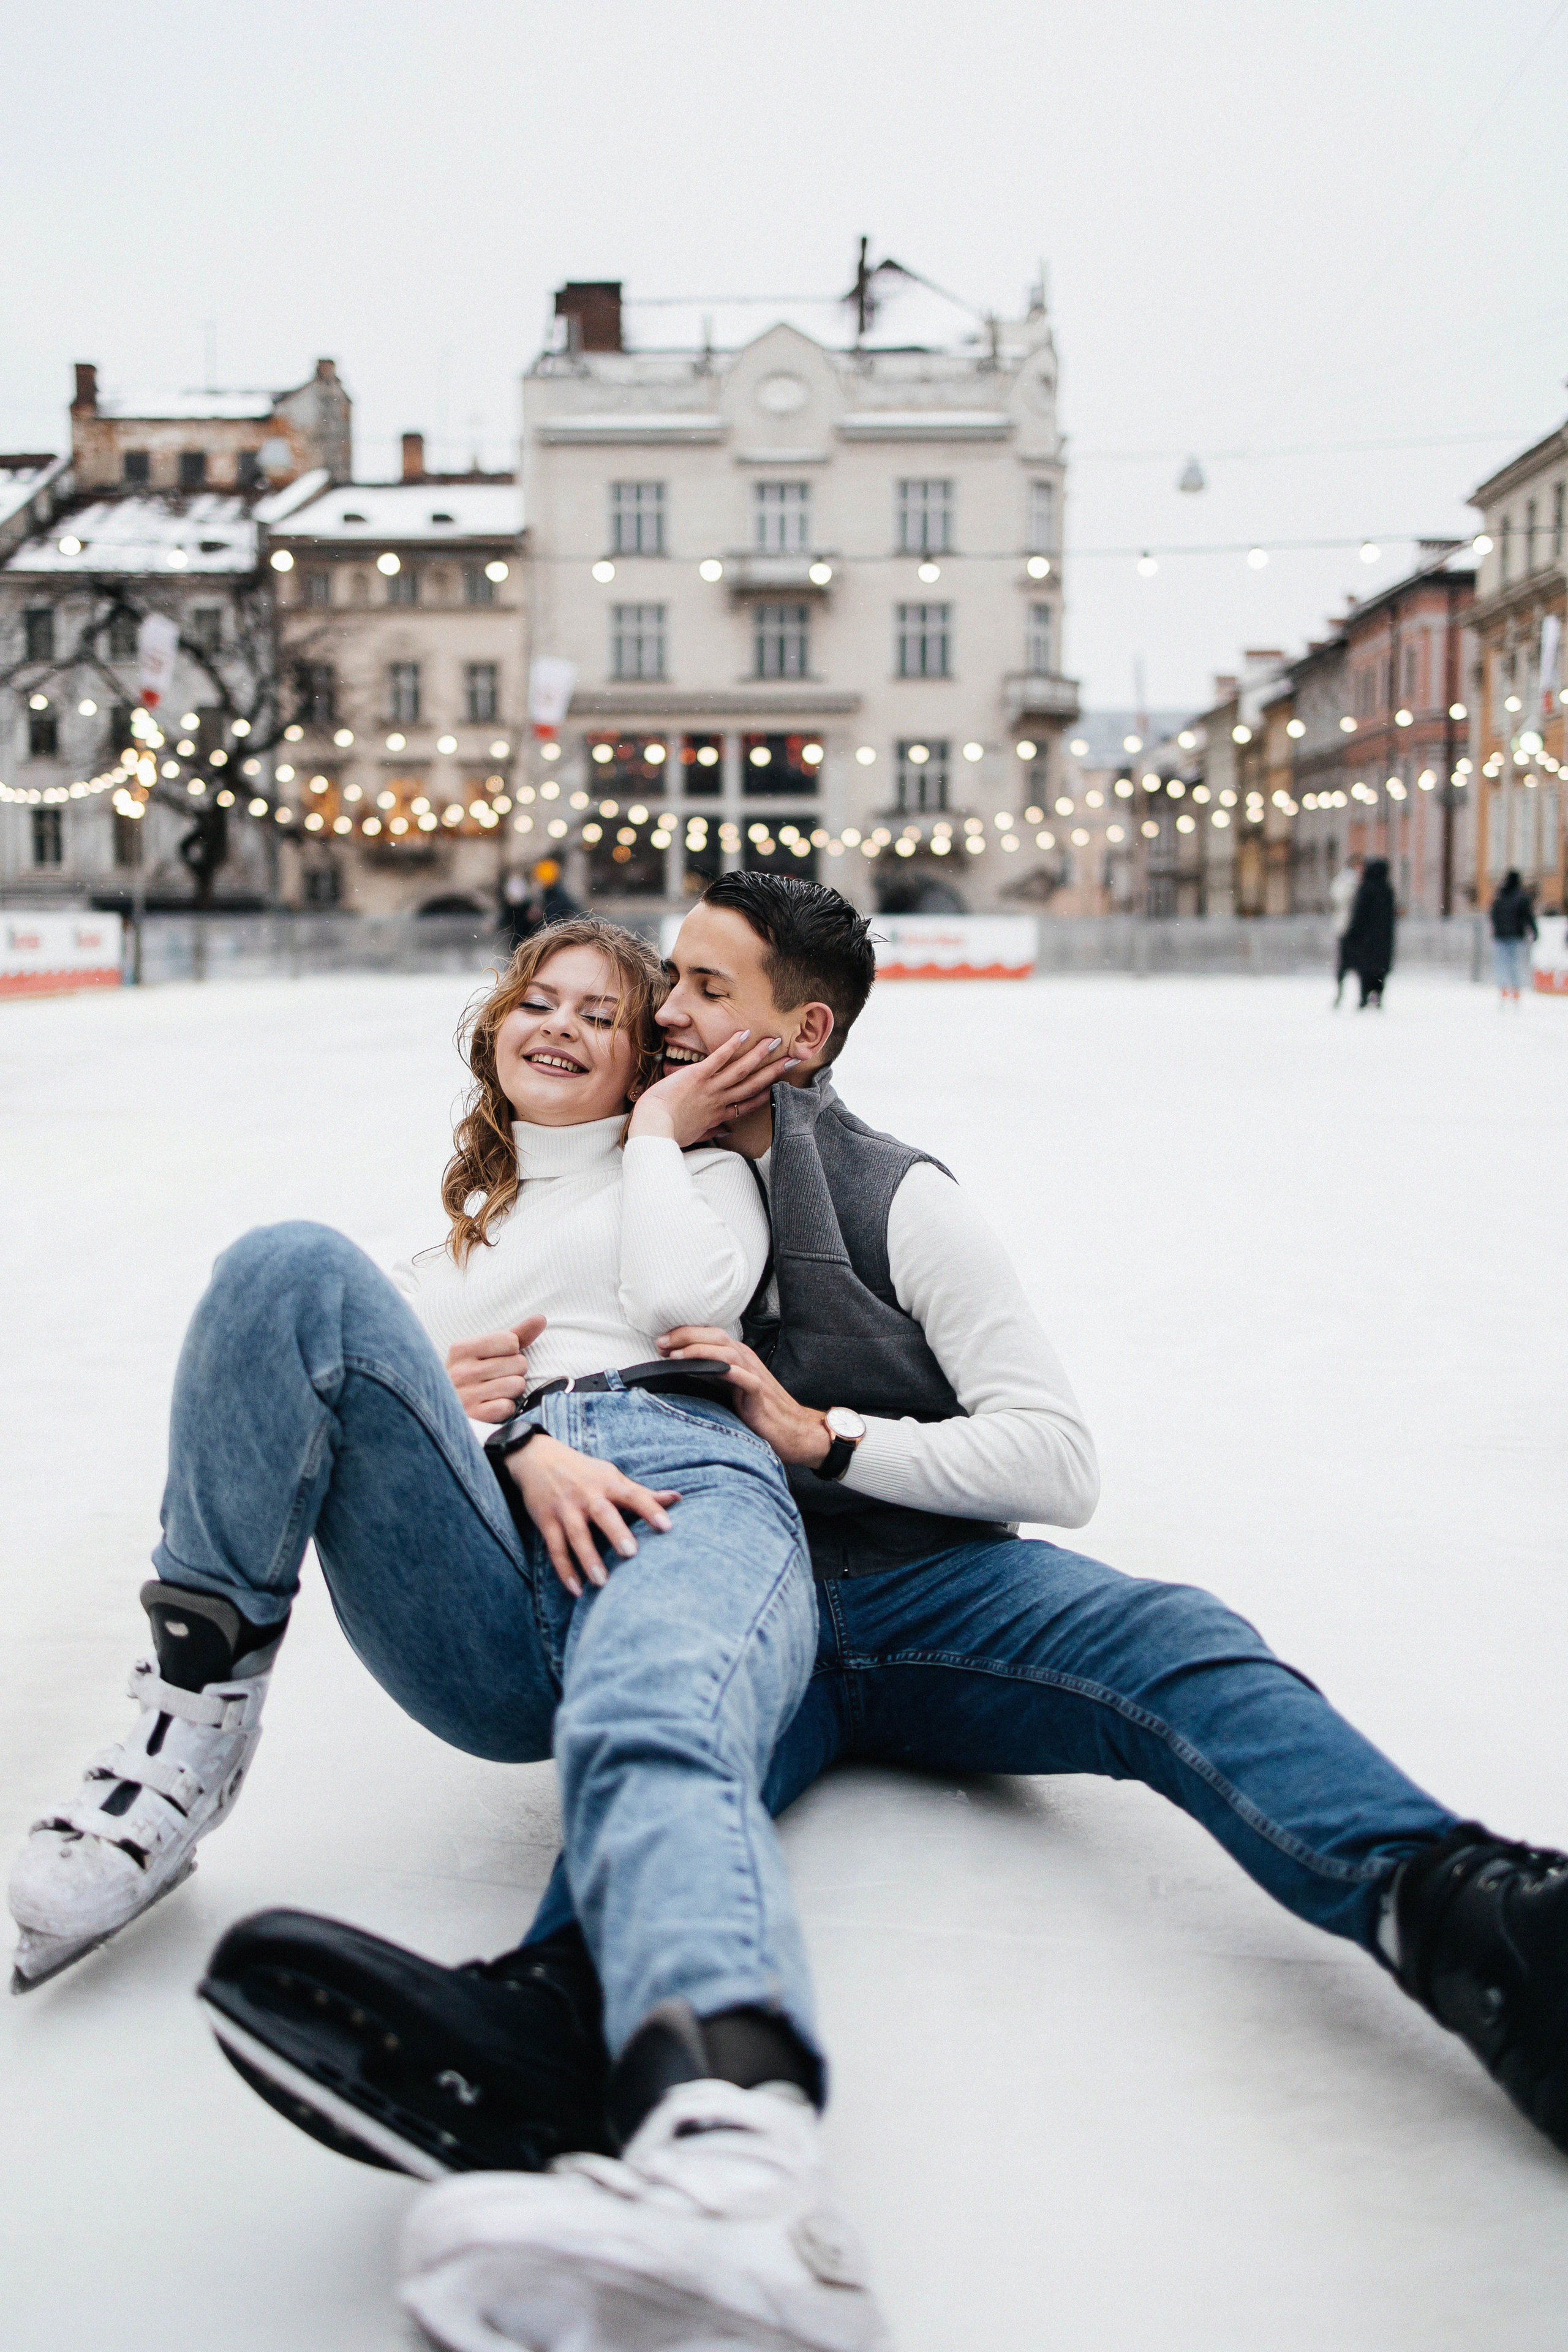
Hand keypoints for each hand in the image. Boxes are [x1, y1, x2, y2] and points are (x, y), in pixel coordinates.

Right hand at [446, 1316, 546, 1422]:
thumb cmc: (474, 1374)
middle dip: (515, 1371)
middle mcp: (460, 1371)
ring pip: (517, 1385)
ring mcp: (465, 1396)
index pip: (511, 1341)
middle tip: (499, 1377)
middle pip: (518, 1363)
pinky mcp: (474, 1417)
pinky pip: (508, 1407)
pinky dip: (507, 1407)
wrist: (447, 1408)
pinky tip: (493, 1405)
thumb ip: (516, 1334)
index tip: (498, 1359)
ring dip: (513, 1390)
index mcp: (461, 1349)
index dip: (512, 1351)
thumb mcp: (487, 1351)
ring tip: (497, 1391)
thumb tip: (541, 1318)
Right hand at [508, 1433, 680, 1597]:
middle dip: (616, 1532)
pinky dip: (565, 1570)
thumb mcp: (612, 1476)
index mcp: (608, 1483)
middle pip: (602, 1514)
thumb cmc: (585, 1472)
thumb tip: (678, 1498)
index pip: (633, 1495)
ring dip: (588, 1558)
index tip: (667, 1526)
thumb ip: (642, 1492)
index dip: (650, 1509)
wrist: (538, 1458)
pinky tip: (576, 1590)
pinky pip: (555, 1549)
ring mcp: (564, 1508)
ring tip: (602, 1583)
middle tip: (631, 1553)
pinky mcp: (546, 1521)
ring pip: (576, 1535)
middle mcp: (586, 1494)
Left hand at [628, 1030, 796, 1148]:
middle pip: (752, 1084)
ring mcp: (710, 1087)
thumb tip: (726, 1132)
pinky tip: (745, 1033)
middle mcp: (719, 1100)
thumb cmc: (668, 1134)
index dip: (764, 1094)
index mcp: (718, 1115)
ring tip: (775, 1041)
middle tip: (793, 1059)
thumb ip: (711, 1131)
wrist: (653, 1129)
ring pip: (741, 1069)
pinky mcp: (697, 1075)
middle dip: (774, 1071)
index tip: (778, 1085)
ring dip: (759, 1055)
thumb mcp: (694, 1136)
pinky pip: (718, 1059)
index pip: (747, 1103)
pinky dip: (732, 1046)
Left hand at [655, 1327, 830, 1467]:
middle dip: (685, 1336)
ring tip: (675, 1356)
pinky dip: (728, 1371)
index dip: (684, 1335)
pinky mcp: (759, 1393)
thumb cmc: (758, 1410)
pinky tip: (711, 1370)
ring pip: (726, 1352)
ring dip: (699, 1351)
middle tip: (660, 1344)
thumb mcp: (729, 1388)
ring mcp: (753, 1374)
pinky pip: (744, 1378)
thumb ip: (711, 1374)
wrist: (792, 1429)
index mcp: (737, 1356)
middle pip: (715, 1336)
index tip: (660, 1343)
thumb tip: (681, 1368)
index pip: (709, 1335)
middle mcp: (745, 1360)